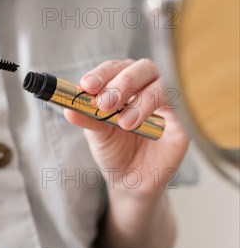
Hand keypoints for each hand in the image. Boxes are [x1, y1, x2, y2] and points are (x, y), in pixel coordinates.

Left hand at [63, 58, 189, 196]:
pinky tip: (133, 124)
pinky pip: (171, 107)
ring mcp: (165, 104)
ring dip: (137, 101)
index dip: (102, 73)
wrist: (130, 180)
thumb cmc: (113, 149)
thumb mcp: (95, 133)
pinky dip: (150, 110)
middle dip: (121, 82)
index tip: (88, 84)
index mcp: (122, 84)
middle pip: (142, 67)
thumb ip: (86, 118)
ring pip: (159, 84)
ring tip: (121, 123)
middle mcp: (146, 88)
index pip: (115, 68)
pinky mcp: (179, 122)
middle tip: (105, 103)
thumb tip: (68, 109)